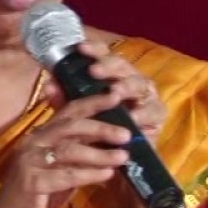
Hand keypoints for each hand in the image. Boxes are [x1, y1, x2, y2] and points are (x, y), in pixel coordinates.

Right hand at [0, 89, 130, 207]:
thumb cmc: (34, 196)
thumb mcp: (58, 171)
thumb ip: (76, 158)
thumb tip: (109, 147)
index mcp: (40, 135)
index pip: (68, 112)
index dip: (92, 102)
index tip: (116, 96)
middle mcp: (33, 142)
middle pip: (71, 126)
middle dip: (101, 127)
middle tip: (126, 133)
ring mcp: (30, 161)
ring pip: (70, 150)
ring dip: (100, 153)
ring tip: (123, 156)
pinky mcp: (32, 181)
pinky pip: (67, 175)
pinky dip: (90, 174)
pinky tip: (107, 175)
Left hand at [42, 40, 166, 145]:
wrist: (116, 160)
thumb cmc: (96, 130)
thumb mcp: (77, 115)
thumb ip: (64, 100)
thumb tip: (49, 84)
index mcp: (110, 74)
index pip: (103, 54)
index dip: (94, 49)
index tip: (80, 48)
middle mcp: (129, 78)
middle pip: (122, 65)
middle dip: (108, 66)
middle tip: (93, 71)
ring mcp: (146, 94)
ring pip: (139, 83)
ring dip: (126, 86)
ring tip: (114, 92)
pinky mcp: (157, 113)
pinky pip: (153, 110)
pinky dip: (143, 113)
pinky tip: (132, 117)